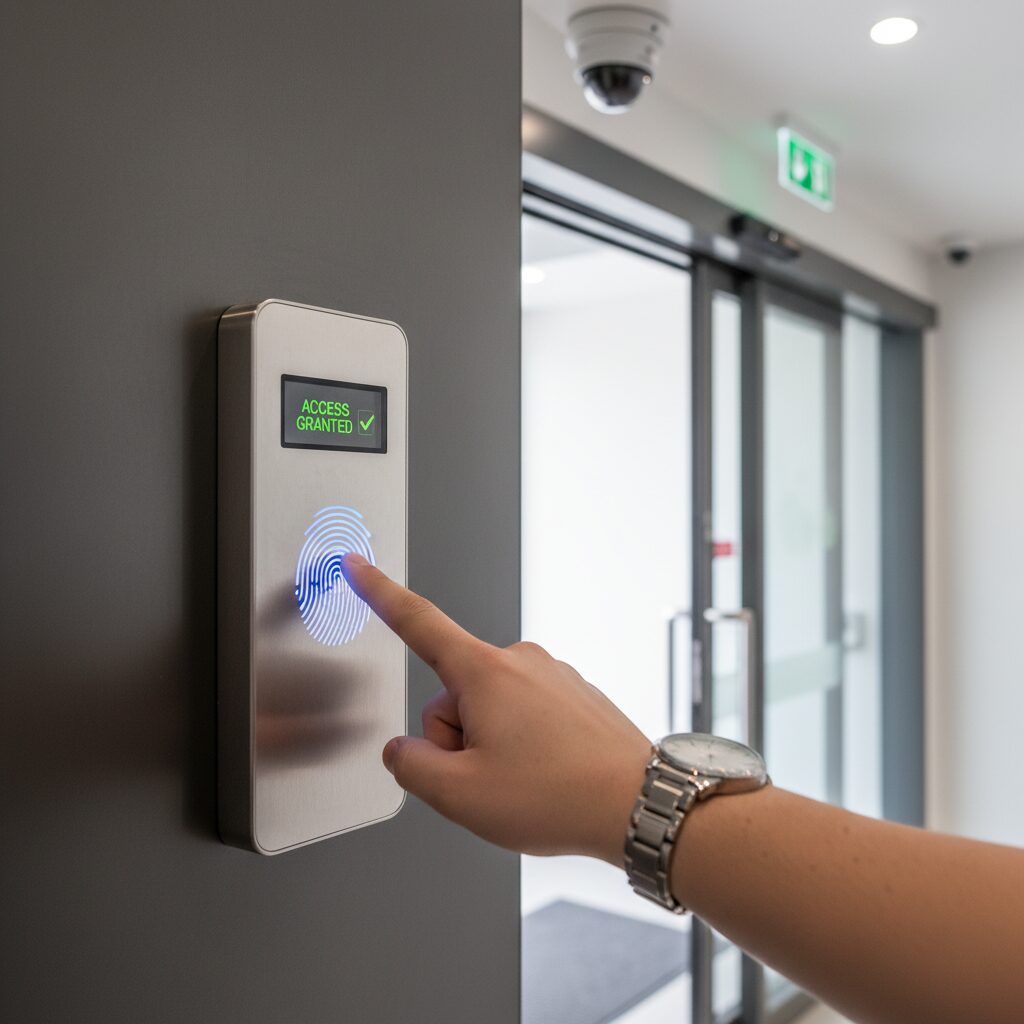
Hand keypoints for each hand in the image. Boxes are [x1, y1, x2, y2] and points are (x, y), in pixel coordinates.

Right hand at [341, 554, 651, 864]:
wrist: (639, 803)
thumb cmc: (560, 796)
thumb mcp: (459, 796)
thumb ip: (410, 767)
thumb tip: (404, 751)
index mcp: (485, 673)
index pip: (417, 622)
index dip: (379, 593)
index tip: (357, 565)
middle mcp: (520, 661)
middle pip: (453, 697)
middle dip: (458, 740)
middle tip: (493, 779)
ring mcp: (550, 675)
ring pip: (489, 710)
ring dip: (493, 746)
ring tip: (530, 779)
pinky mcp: (572, 692)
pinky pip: (525, 715)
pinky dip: (525, 745)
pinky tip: (550, 772)